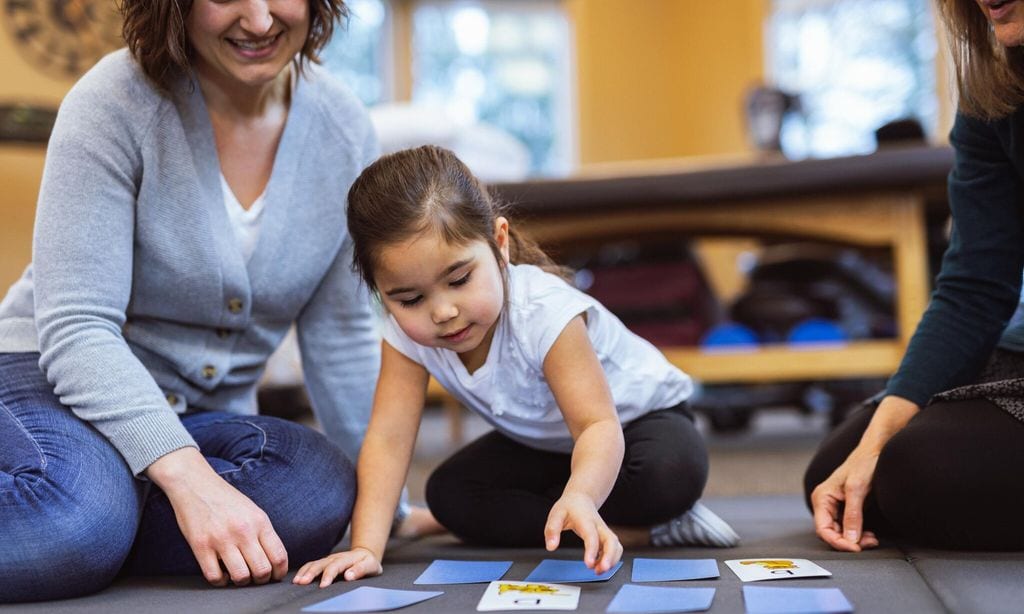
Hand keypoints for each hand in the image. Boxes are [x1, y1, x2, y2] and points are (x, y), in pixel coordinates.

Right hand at [147, 448, 287, 586]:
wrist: (196, 484)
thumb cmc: (226, 499)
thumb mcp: (253, 510)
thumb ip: (263, 533)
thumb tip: (274, 559)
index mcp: (259, 521)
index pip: (279, 556)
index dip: (280, 572)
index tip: (275, 576)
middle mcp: (243, 531)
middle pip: (262, 570)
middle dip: (261, 580)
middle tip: (256, 577)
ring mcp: (221, 539)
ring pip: (240, 577)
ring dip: (241, 581)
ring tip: (238, 575)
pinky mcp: (201, 546)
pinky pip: (214, 577)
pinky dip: (220, 581)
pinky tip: (221, 573)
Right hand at [293, 547, 382, 586]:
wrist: (365, 554)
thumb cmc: (368, 563)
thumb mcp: (370, 565)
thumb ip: (360, 570)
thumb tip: (348, 576)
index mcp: (347, 558)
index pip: (336, 566)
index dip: (328, 575)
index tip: (323, 585)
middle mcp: (335, 557)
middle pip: (321, 564)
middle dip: (311, 573)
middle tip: (302, 582)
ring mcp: (328, 559)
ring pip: (314, 564)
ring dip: (304, 572)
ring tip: (296, 581)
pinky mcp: (324, 562)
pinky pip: (312, 565)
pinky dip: (303, 570)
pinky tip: (297, 578)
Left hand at [544, 492, 621, 573]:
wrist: (581, 498)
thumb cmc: (568, 507)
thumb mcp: (556, 515)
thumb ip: (552, 530)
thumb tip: (551, 547)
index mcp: (586, 520)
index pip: (592, 536)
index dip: (592, 551)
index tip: (589, 564)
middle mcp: (599, 526)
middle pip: (611, 541)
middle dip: (609, 557)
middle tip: (600, 570)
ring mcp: (604, 531)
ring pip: (616, 546)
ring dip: (611, 560)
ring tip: (598, 571)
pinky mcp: (606, 537)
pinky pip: (615, 549)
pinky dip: (611, 559)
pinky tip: (599, 566)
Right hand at [810, 445, 880, 552]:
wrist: (875, 451)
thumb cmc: (863, 463)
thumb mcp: (857, 489)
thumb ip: (853, 515)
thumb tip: (851, 539)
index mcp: (822, 497)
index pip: (823, 529)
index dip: (837, 541)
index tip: (855, 548)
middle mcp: (826, 503)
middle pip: (832, 533)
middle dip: (849, 541)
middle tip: (867, 544)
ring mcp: (836, 507)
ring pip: (841, 532)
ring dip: (856, 539)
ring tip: (872, 539)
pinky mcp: (847, 509)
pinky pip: (849, 528)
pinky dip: (860, 534)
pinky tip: (870, 535)